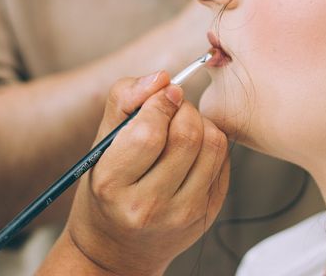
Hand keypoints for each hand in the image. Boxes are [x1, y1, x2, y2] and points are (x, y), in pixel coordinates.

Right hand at [60, 71, 229, 275]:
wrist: (119, 247)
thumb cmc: (108, 185)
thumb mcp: (102, 142)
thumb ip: (125, 99)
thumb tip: (162, 78)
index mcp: (112, 185)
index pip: (149, 132)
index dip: (160, 101)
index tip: (162, 93)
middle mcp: (148, 206)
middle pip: (187, 135)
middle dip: (183, 108)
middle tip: (173, 108)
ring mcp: (183, 215)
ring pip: (213, 144)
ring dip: (201, 123)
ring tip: (182, 128)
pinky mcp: (207, 215)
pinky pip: (224, 160)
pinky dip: (211, 144)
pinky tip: (192, 151)